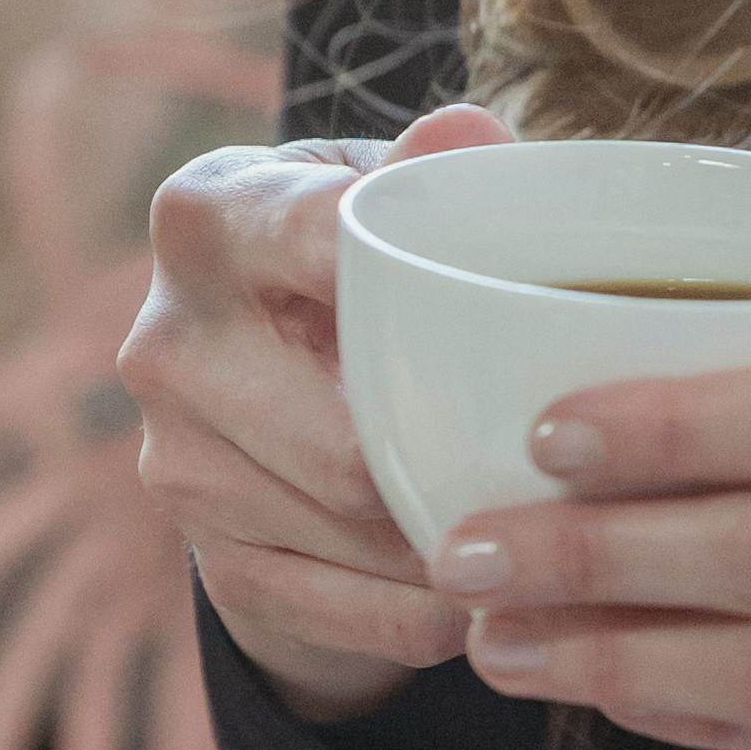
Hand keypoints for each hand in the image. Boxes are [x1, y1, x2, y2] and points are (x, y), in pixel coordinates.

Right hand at [127, 106, 515, 726]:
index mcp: (211, 215)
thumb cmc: (370, 260)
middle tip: (583, 462)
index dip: (421, 286)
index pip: (316, 240)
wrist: (278, 377)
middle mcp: (167, 340)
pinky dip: (432, 612)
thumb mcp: (399, 194)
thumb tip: (473, 137)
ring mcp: (177, 464)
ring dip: (467, 538)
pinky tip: (500, 592)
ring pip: (354, 527)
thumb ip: (443, 168)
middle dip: (465, 453)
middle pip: (344, 435)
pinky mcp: (211, 564)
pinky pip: (344, 612)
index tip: (518, 317)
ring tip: (563, 524)